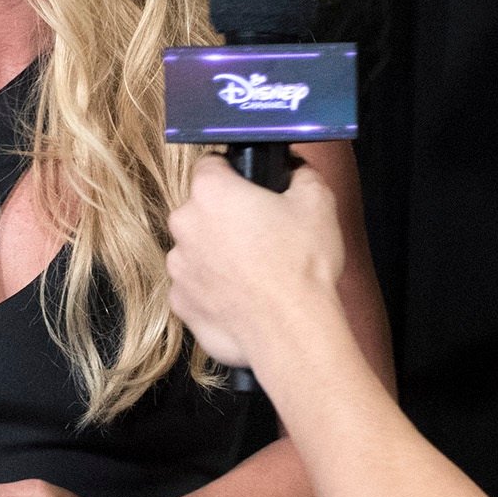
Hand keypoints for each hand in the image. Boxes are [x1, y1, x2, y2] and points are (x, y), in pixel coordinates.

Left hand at [164, 153, 349, 381]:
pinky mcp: (180, 304)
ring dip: (216, 256)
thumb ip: (300, 173)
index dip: (233, 175)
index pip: (210, 165)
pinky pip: (194, 288)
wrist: (293, 330)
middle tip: (261, 235)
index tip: (250, 190)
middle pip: (200, 210)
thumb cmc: (302, 265)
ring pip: (195, 250)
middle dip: (225, 218)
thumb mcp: (319, 202)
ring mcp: (178, 268)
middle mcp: (185, 225)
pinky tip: (242, 298)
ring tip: (254, 272)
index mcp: (211, 192)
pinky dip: (212, 291)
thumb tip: (294, 169)